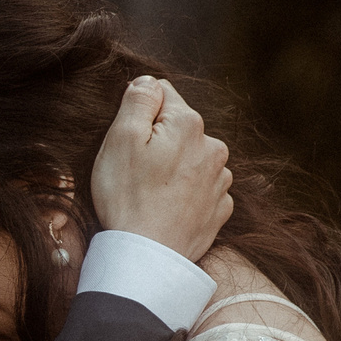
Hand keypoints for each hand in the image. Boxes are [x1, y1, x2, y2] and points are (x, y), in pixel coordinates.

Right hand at [89, 75, 231, 262]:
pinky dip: (185, 194)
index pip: (162, 93)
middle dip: (159, 141)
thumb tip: (149, 81)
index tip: (129, 141)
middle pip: (179, 128)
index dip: (139, 114)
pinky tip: (166, 208)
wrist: (147, 259)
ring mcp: (220, 181)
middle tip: (136, 171)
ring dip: (174, 168)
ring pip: (192, 158)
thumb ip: (138, 99)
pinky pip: (201, 188)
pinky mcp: (219, 209)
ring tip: (151, 194)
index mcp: (189, 124)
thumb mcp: (120, 138)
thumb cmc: (127, 198)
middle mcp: (214, 147)